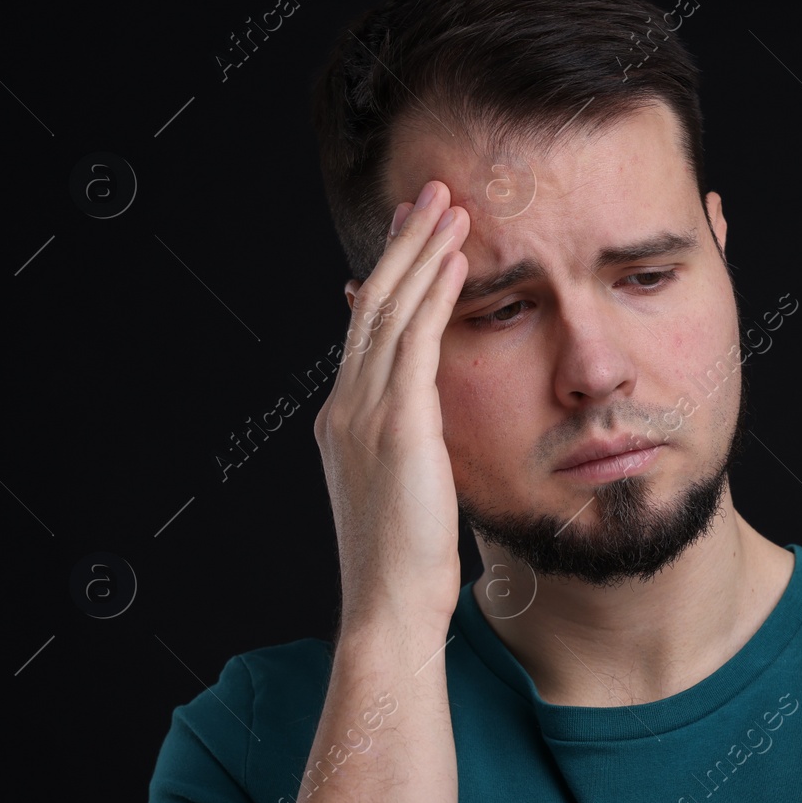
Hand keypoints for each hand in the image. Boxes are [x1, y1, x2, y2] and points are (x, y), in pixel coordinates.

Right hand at [313, 180, 471, 627]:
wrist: (389, 608)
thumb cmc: (408, 562)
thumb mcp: (407, 488)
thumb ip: (414, 444)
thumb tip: (432, 423)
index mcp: (345, 420)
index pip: (365, 329)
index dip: (389, 275)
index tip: (413, 235)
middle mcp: (346, 407)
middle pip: (371, 304)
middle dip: (402, 244)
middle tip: (428, 194)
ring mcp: (365, 414)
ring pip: (390, 310)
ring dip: (421, 252)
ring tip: (449, 205)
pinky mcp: (397, 425)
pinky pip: (415, 340)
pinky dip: (434, 292)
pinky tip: (457, 257)